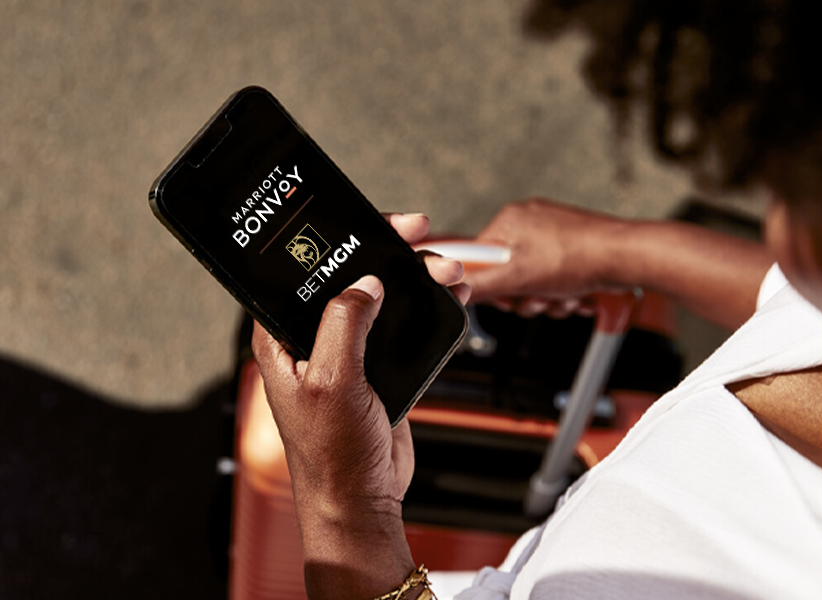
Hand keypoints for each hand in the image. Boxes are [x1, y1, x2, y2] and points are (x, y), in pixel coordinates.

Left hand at [251, 212, 466, 598]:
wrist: (362, 500)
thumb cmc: (330, 456)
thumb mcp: (332, 382)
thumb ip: (345, 325)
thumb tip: (364, 283)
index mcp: (284, 337)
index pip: (305, 270)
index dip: (338, 240)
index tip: (371, 223)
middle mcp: (314, 338)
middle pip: (349, 275)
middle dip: (386, 251)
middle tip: (417, 233)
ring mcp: (349, 351)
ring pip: (382, 297)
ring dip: (415, 278)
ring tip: (446, 269)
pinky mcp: (378, 366)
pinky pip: (403, 325)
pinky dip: (427, 308)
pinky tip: (449, 296)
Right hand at [464, 198, 619, 316]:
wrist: (627, 257)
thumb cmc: (580, 257)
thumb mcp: (519, 278)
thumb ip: (481, 285)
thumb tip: (455, 289)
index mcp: (510, 220)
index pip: (478, 259)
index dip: (489, 286)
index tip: (503, 298)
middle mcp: (529, 220)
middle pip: (507, 272)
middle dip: (525, 295)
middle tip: (539, 299)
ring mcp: (552, 232)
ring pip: (532, 279)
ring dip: (546, 298)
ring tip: (563, 296)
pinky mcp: (571, 245)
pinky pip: (553, 275)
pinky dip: (562, 291)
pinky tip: (575, 293)